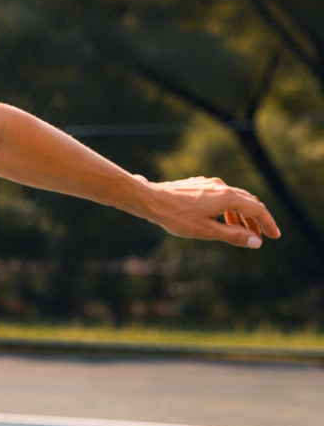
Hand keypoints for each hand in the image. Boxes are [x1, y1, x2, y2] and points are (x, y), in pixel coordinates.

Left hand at [140, 175, 280, 247]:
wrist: (150, 200)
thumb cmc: (176, 217)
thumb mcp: (207, 231)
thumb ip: (233, 236)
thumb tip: (256, 242)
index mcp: (227, 197)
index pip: (257, 209)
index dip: (268, 223)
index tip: (275, 236)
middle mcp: (221, 186)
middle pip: (247, 203)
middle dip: (255, 220)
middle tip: (259, 236)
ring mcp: (210, 183)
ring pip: (234, 199)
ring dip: (240, 215)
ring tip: (241, 231)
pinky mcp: (199, 184)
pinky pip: (221, 196)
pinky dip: (227, 209)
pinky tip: (221, 219)